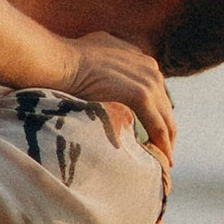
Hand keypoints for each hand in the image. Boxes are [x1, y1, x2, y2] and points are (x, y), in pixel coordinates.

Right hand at [60, 32, 175, 164]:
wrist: (57, 61)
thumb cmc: (64, 64)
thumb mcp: (93, 61)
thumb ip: (107, 72)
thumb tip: (102, 84)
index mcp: (141, 60)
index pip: (156, 95)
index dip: (156, 116)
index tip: (152, 136)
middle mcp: (150, 68)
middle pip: (165, 108)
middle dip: (166, 132)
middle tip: (164, 156)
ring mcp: (147, 80)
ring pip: (165, 119)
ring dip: (166, 143)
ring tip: (164, 163)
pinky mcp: (140, 94)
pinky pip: (157, 126)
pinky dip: (162, 144)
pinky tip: (161, 161)